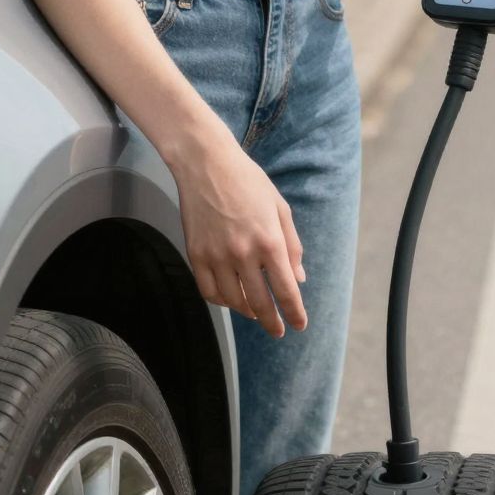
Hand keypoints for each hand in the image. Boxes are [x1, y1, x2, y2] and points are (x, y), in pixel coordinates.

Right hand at [169, 124, 307, 338]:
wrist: (206, 164)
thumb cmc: (248, 182)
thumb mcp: (280, 208)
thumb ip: (291, 246)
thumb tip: (298, 279)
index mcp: (269, 241)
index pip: (286, 290)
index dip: (294, 313)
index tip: (299, 325)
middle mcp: (244, 254)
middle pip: (260, 303)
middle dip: (272, 322)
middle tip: (278, 331)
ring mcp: (217, 256)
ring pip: (233, 301)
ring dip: (247, 311)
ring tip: (255, 312)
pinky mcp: (196, 255)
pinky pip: (209, 292)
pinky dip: (222, 300)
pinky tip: (231, 298)